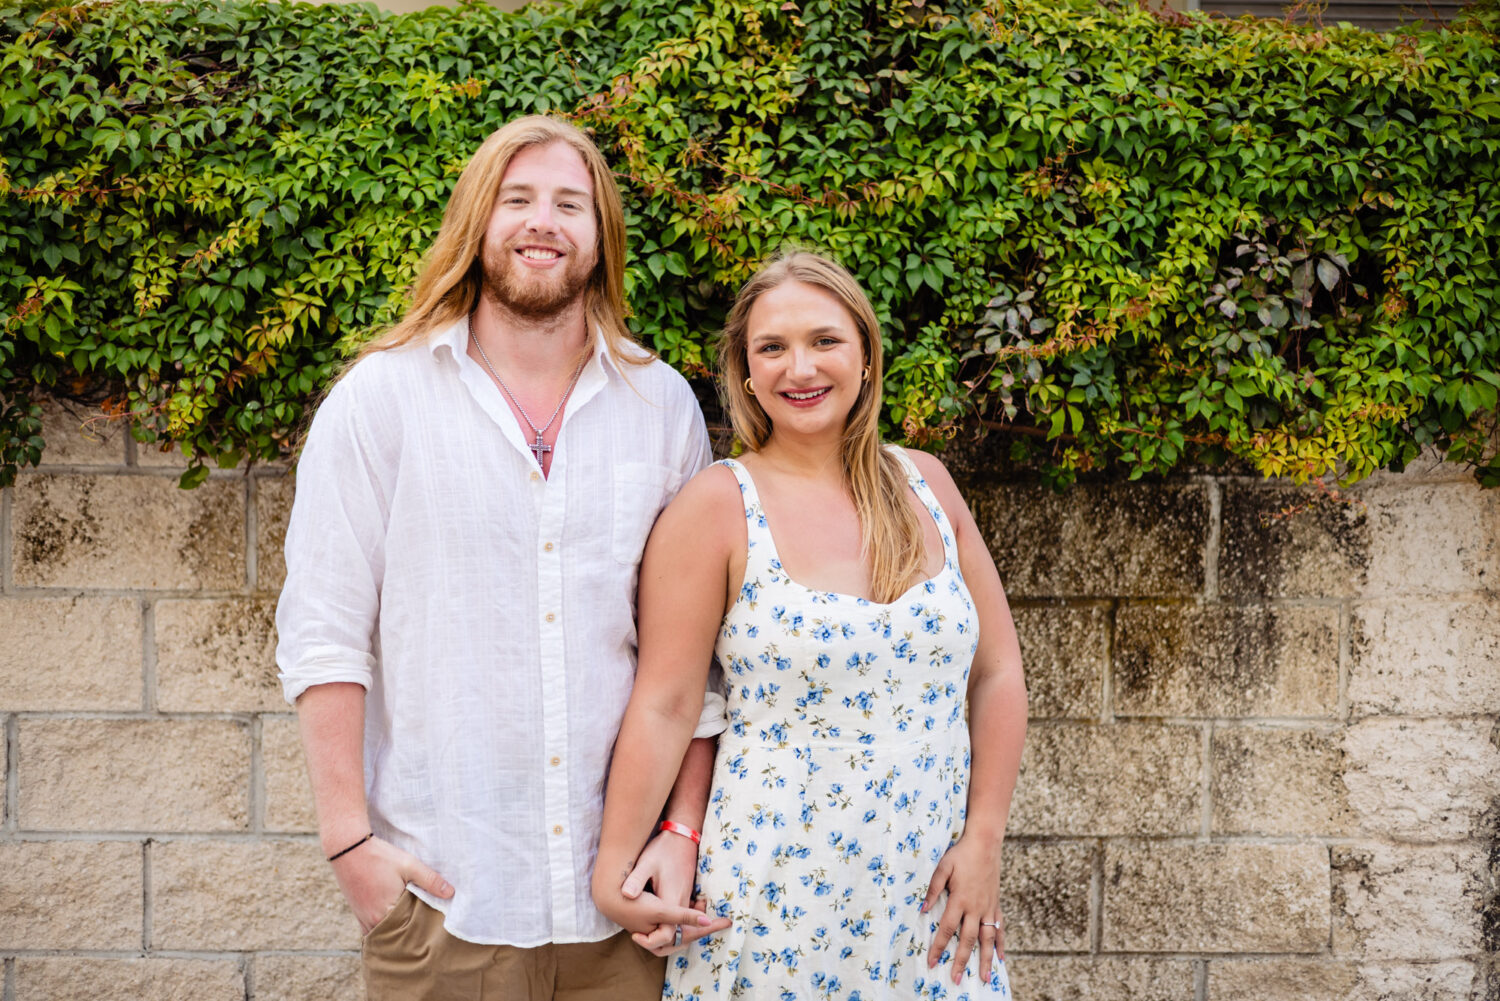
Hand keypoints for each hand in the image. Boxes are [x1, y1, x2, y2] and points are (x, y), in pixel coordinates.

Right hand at [330, 835, 453, 933]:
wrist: (348, 848)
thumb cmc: (379, 856)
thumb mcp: (409, 865)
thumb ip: (430, 880)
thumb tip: (450, 893)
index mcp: (385, 913)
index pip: (408, 931)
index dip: (422, 930)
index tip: (434, 930)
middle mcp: (372, 921)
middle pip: (395, 935)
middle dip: (409, 935)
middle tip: (426, 934)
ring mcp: (362, 918)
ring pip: (384, 934)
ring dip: (396, 932)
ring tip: (413, 928)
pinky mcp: (357, 913)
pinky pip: (372, 929)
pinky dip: (384, 928)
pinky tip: (395, 922)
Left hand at [623, 831, 730, 954]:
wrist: (682, 836)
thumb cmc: (663, 849)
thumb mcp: (647, 862)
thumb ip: (637, 879)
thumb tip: (626, 895)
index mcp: (671, 899)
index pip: (667, 933)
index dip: (652, 941)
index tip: (634, 936)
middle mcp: (680, 903)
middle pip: (675, 937)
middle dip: (657, 944)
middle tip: (635, 938)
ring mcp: (684, 899)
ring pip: (678, 929)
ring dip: (663, 936)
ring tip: (640, 933)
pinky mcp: (683, 894)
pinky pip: (679, 919)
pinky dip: (669, 925)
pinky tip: (651, 919)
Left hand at [922, 834, 1004, 985]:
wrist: (985, 844)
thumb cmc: (961, 854)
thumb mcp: (942, 867)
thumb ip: (933, 889)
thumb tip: (922, 909)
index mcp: (960, 899)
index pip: (947, 929)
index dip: (939, 947)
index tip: (932, 962)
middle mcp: (976, 907)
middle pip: (968, 940)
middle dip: (961, 961)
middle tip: (955, 980)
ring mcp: (988, 908)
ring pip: (987, 939)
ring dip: (985, 960)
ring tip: (983, 979)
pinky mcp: (996, 905)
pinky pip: (999, 928)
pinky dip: (1001, 944)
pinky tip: (1001, 958)